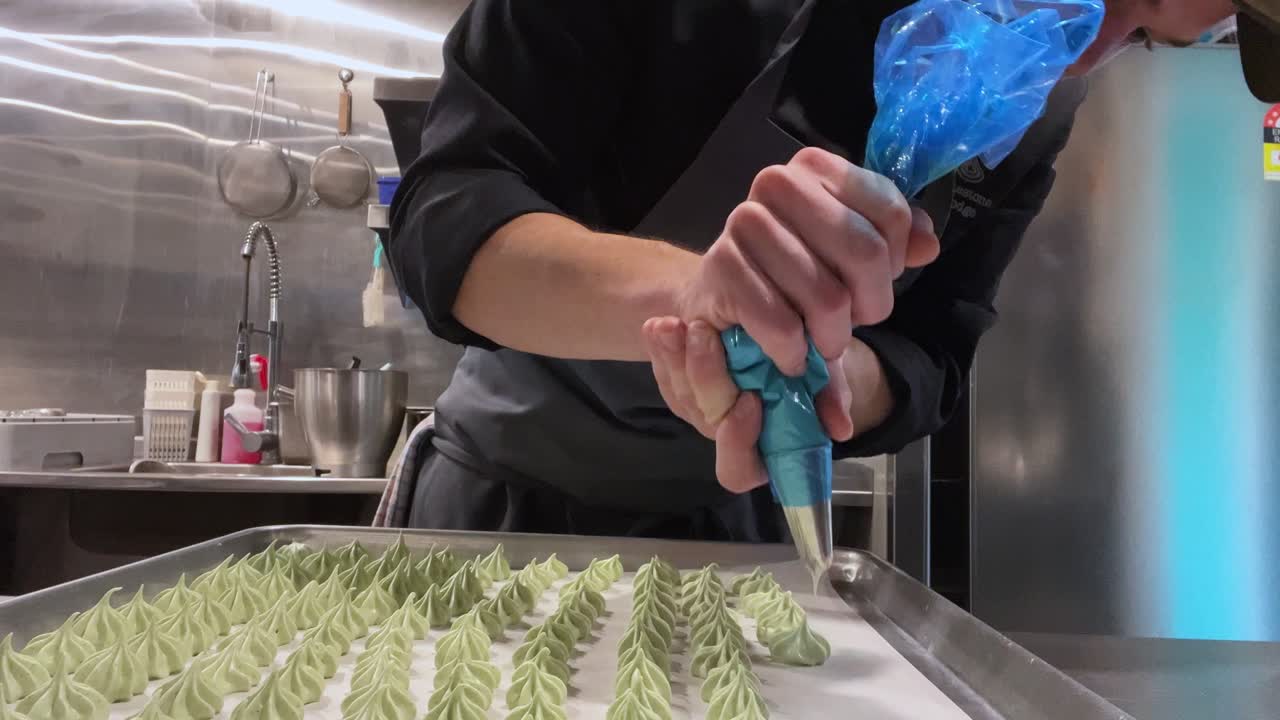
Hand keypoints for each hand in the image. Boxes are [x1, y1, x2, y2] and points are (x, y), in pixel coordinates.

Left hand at [643, 317, 854, 492]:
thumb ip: (829, 398)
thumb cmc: (803, 357)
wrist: (771, 326)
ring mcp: (700, 408)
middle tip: (702, 334)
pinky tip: (658, 325)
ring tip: (672, 325)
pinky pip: (664, 372)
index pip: (737, 470)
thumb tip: (840, 427)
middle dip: (704, 377)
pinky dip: (660, 349)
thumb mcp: (821, 371)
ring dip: (673, 359)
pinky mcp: (679, 382)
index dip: (738, 444)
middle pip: (706, 418)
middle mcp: (728, 433)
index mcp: (761, 447)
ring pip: (680, 394)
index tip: (751, 402)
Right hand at [675, 147, 938, 374]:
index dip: (894, 262)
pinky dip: (794, 352)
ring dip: (833, 336)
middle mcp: (777, 182)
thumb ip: (895, 242)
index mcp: (816, 167)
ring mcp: (744, 222)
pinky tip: (792, 355)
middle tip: (855, 321)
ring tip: (823, 341)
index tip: (875, 280)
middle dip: (871, 303)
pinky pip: (781, 323)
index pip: (891, 214)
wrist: (723, 299)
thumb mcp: (850, 252)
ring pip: (827, 296)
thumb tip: (928, 245)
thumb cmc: (795, 271)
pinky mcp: (720, 268)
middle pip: (865, 252)